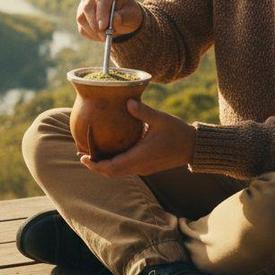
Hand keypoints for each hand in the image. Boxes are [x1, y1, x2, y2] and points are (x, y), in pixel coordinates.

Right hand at [76, 0, 141, 41]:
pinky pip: (81, 26)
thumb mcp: (132, 16)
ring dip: (92, 31)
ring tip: (105, 36)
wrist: (123, 17)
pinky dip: (90, 34)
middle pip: (87, 6)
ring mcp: (85, 1)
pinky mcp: (81, 12)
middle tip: (103, 35)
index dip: (101, 13)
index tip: (103, 27)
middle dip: (94, 23)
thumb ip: (124, 17)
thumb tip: (114, 19)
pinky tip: (101, 35)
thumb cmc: (129, 13)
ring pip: (81, 17)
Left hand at [79, 100, 193, 176]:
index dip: (95, 165)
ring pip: (118, 172)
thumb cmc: (177, 132)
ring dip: (103, 166)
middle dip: (95, 166)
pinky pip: (125, 169)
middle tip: (81, 154)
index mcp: (140, 157)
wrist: (193, 147)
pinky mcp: (146, 166)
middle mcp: (139, 166)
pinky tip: (109, 152)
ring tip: (90, 154)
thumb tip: (128, 101)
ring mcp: (143, 168)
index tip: (83, 157)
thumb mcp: (160, 119)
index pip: (112, 167)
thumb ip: (143, 112)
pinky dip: (113, 164)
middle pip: (111, 173)